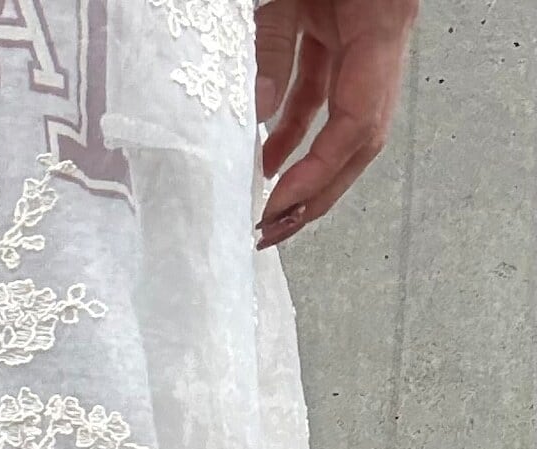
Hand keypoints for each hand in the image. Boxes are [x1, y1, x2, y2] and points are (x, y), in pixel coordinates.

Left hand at [254, 0, 418, 248]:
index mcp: (378, 27)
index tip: (280, 203)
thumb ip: (272, 44)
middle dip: (317, 192)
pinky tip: (267, 157)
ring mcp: (360, 35)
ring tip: (267, 210)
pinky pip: (321, 90)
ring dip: (304, 168)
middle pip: (358, 139)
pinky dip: (293, 127)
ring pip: (340, 120)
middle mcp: (378, 39)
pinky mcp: (337, 27)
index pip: (358, 125)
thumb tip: (260, 114)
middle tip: (273, 231)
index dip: (321, 173)